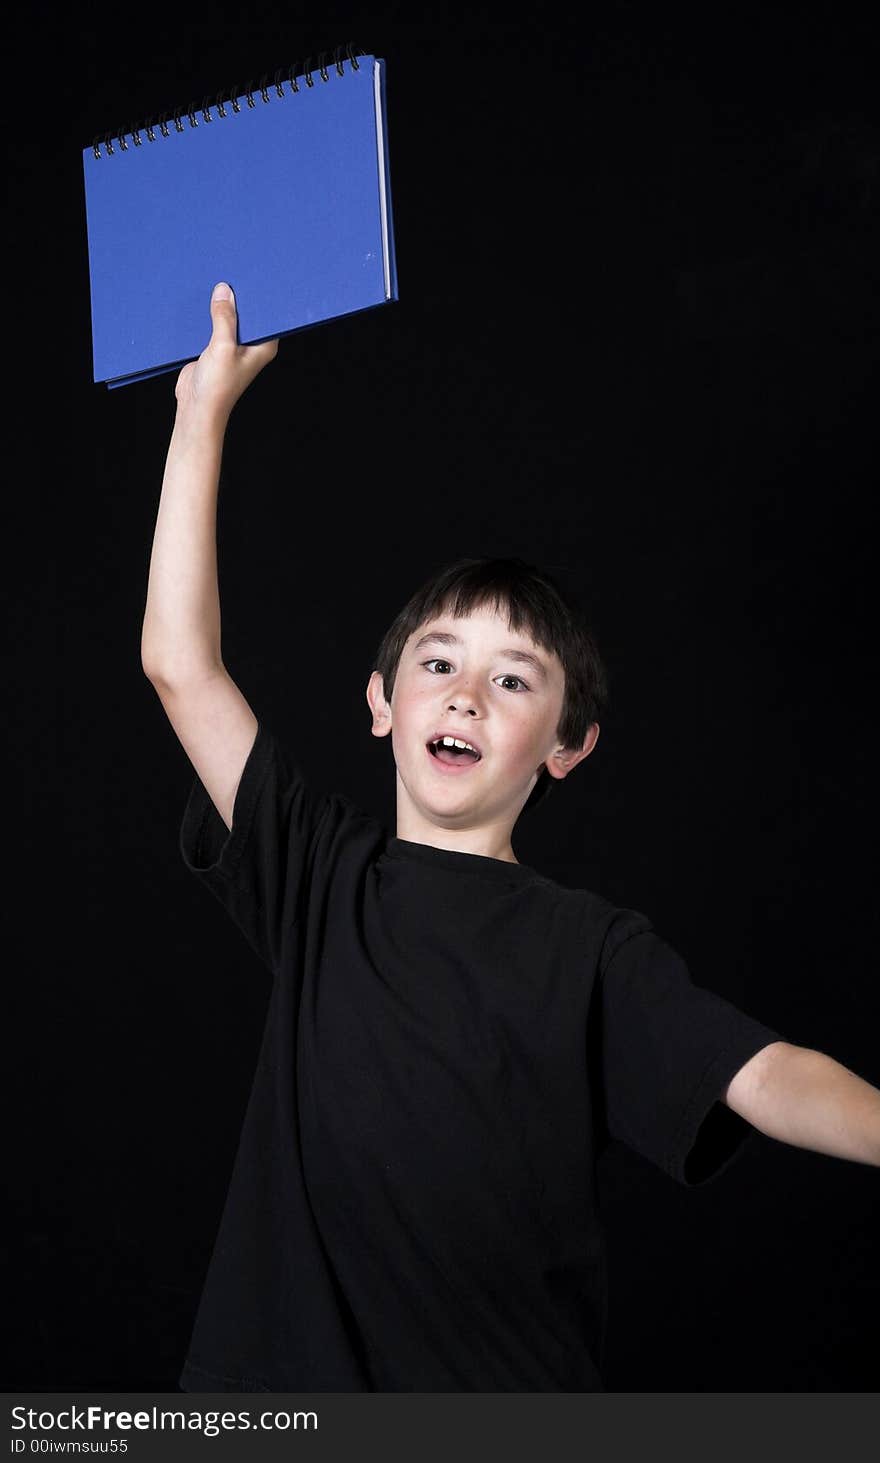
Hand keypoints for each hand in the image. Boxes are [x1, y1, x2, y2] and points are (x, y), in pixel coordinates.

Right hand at [174, 283, 278, 419]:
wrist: (196, 407)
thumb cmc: (218, 386)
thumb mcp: (222, 347)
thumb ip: (225, 318)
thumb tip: (225, 290)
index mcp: (263, 346)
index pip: (268, 314)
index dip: (262, 296)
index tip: (255, 274)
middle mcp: (250, 345)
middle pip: (246, 313)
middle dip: (238, 297)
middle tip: (231, 273)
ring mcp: (232, 346)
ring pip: (227, 318)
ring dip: (220, 306)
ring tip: (213, 281)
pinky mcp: (214, 347)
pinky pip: (212, 325)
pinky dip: (206, 316)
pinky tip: (199, 301)